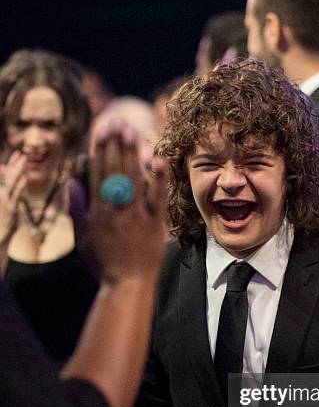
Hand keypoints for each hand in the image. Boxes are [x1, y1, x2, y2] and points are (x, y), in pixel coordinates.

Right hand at [0, 151, 26, 245]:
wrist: (0, 235)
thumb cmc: (3, 220)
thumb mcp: (7, 204)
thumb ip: (11, 192)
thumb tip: (12, 180)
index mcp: (1, 192)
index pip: (6, 174)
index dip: (12, 164)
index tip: (18, 154)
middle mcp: (2, 194)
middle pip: (9, 176)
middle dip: (15, 164)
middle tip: (21, 153)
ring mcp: (6, 201)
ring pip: (12, 182)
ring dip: (18, 170)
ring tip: (24, 160)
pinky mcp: (11, 208)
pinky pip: (16, 195)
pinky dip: (20, 185)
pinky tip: (25, 178)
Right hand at [88, 120, 167, 283]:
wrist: (129, 285)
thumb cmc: (104, 264)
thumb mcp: (83, 240)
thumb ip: (77, 211)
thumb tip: (72, 184)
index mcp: (98, 213)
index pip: (97, 175)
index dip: (99, 150)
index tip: (100, 130)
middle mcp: (116, 211)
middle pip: (114, 171)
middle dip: (115, 145)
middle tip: (116, 121)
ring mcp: (137, 216)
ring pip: (133, 180)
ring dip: (132, 154)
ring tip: (131, 131)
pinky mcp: (156, 224)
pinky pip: (157, 198)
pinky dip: (158, 179)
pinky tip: (158, 160)